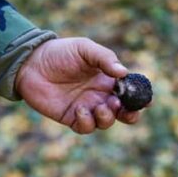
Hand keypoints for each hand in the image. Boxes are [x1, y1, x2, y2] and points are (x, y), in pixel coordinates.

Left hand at [15, 37, 144, 133]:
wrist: (31, 63)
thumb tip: (124, 73)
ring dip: (108, 118)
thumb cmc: (59, 52)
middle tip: (126, 110)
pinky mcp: (70, 118)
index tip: (146, 100)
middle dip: (130, 115)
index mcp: (107, 79)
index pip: (129, 92)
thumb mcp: (85, 49)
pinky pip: (85, 127)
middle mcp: (99, 95)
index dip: (140, 98)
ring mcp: (86, 108)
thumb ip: (105, 59)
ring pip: (106, 122)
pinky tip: (80, 110)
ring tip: (102, 106)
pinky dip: (87, 122)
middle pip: (123, 113)